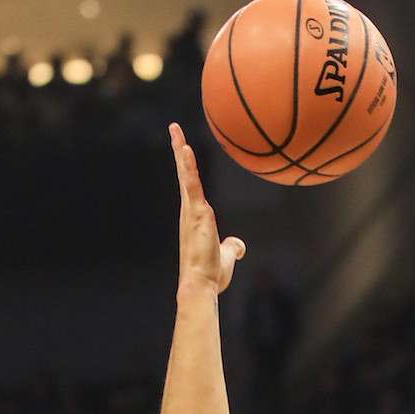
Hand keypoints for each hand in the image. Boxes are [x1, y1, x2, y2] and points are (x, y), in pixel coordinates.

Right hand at [170, 122, 244, 296]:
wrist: (201, 285)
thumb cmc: (210, 275)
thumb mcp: (226, 257)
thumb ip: (232, 248)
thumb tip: (239, 246)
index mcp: (195, 218)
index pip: (191, 187)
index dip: (187, 168)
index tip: (183, 149)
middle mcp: (189, 211)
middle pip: (184, 174)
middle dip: (179, 150)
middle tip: (175, 128)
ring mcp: (192, 211)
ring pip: (186, 176)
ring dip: (181, 152)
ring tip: (177, 130)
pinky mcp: (197, 214)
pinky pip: (191, 185)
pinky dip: (188, 167)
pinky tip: (184, 149)